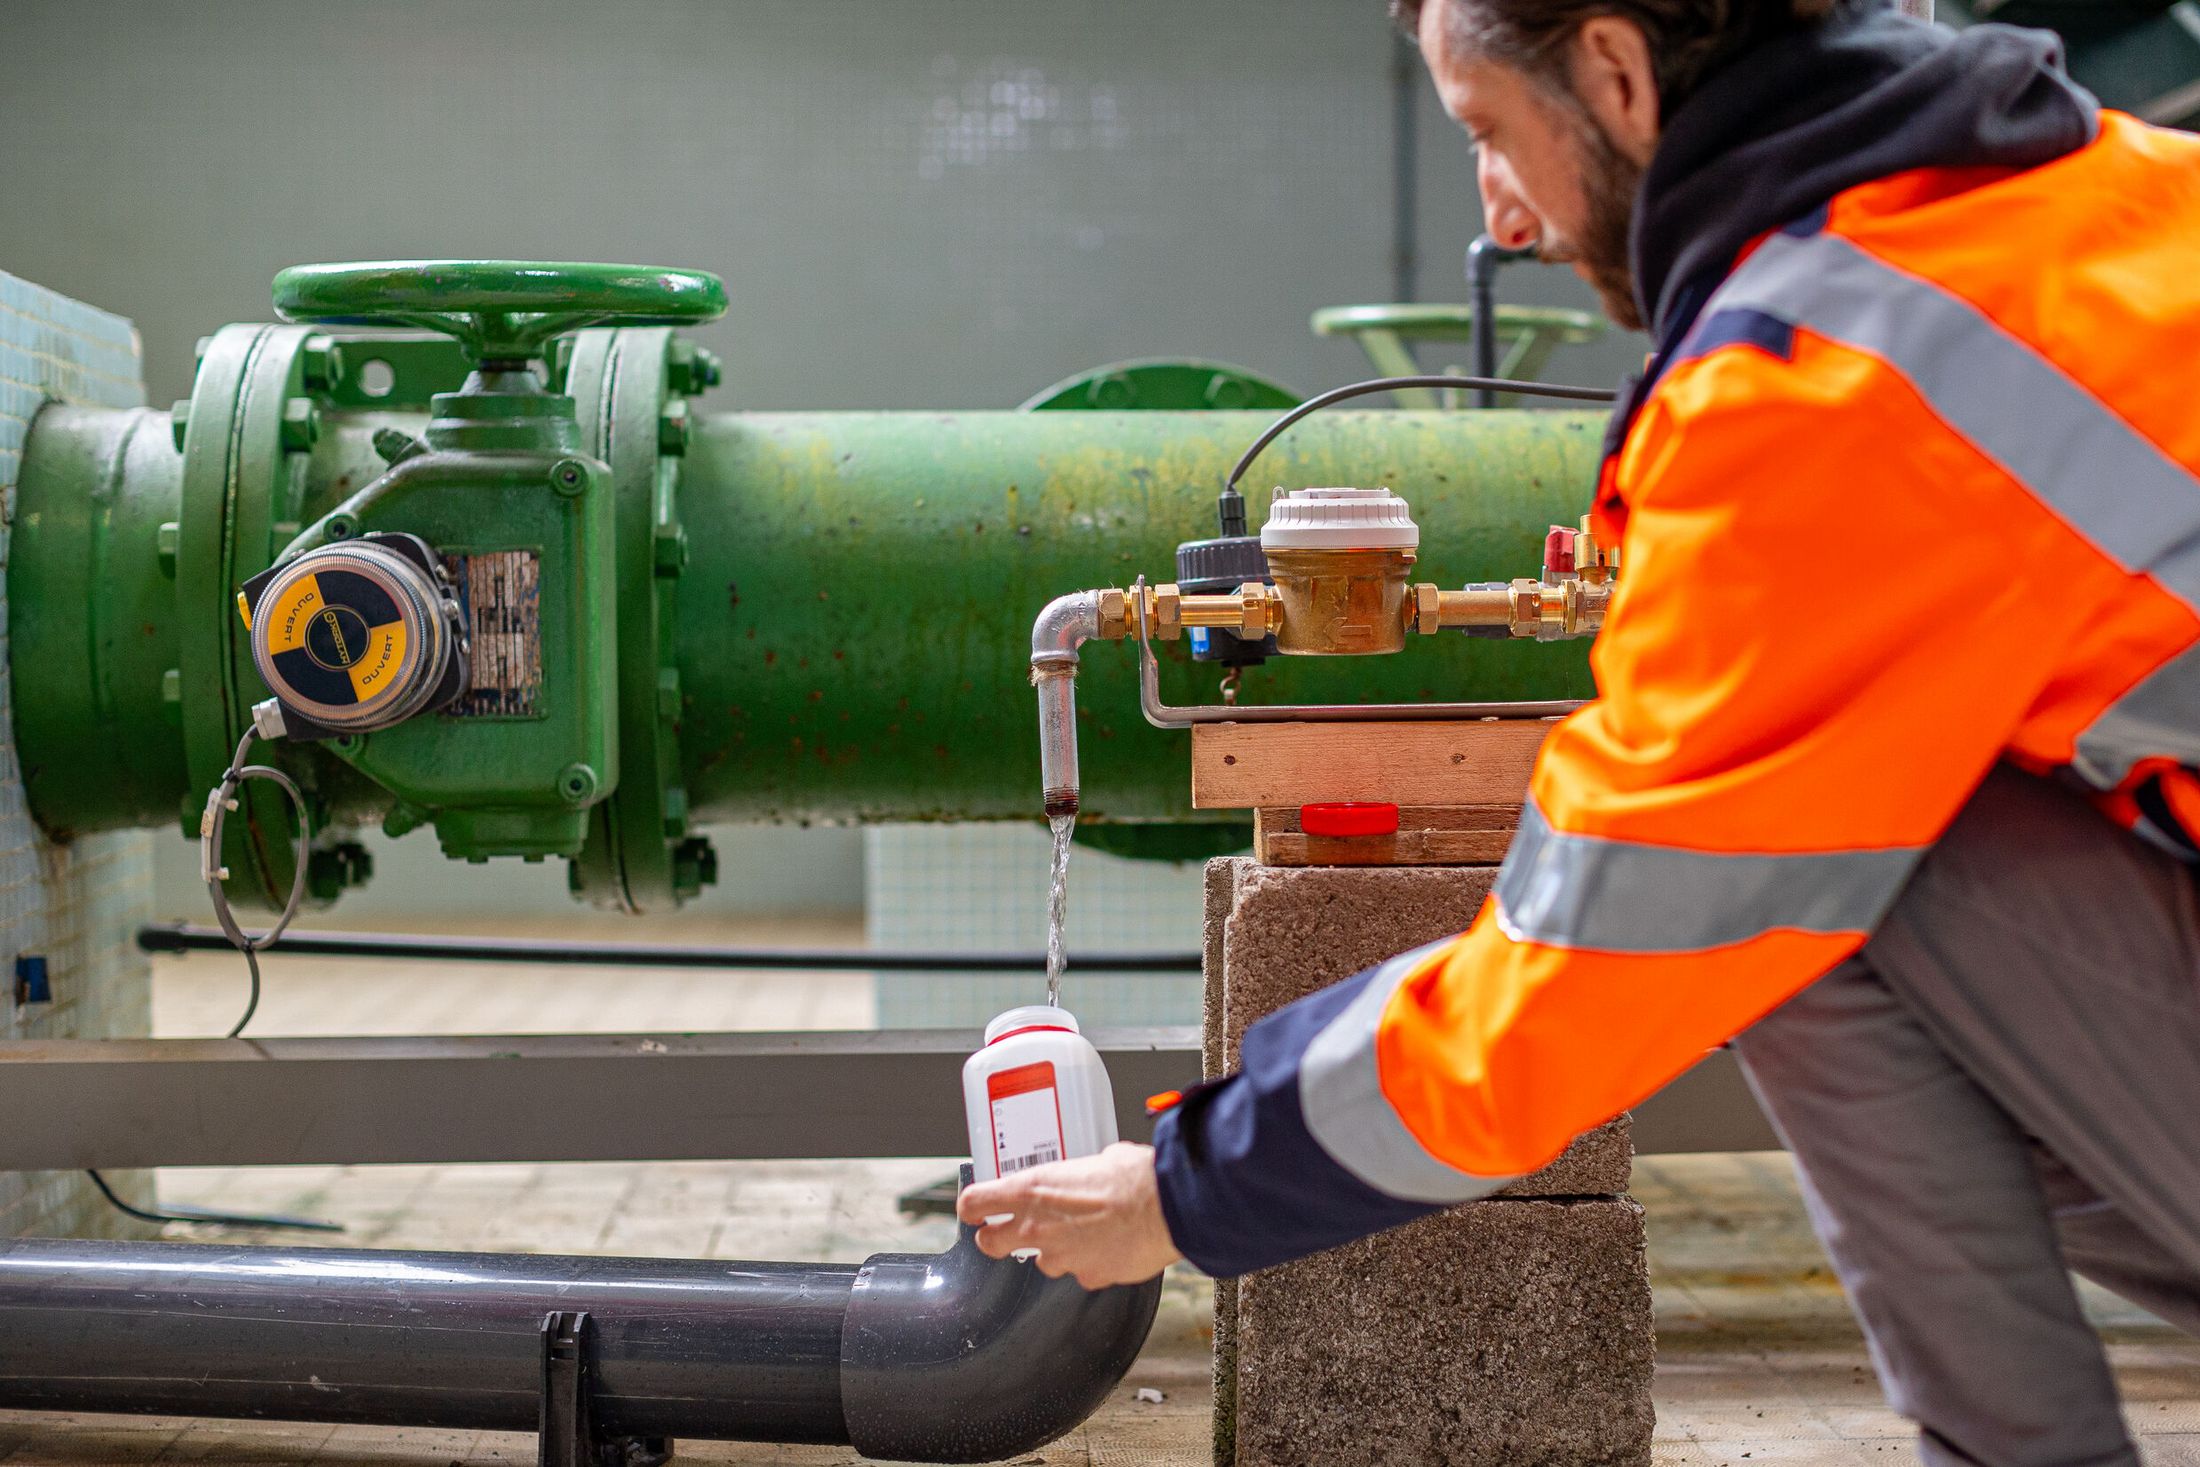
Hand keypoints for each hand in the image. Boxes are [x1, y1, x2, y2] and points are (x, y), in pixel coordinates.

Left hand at [956, 1142, 1182, 1289]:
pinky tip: (1109, 1247)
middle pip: (990, 1243)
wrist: (1167, 1208)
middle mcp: (1037, 1227)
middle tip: (1006, 1232)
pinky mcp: (1087, 1277)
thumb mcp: (1099, 1158)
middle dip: (995, 1239)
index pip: (975, 1203)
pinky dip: (1090, 1263)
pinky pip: (1081, 1272)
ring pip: (1043, 1261)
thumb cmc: (1136, 1178)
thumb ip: (1079, 1173)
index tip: (975, 1209)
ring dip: (1055, 1250)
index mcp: (1032, 1190)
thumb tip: (1090, 1171)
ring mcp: (1061, 1257)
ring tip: (1082, 1235)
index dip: (972, 1208)